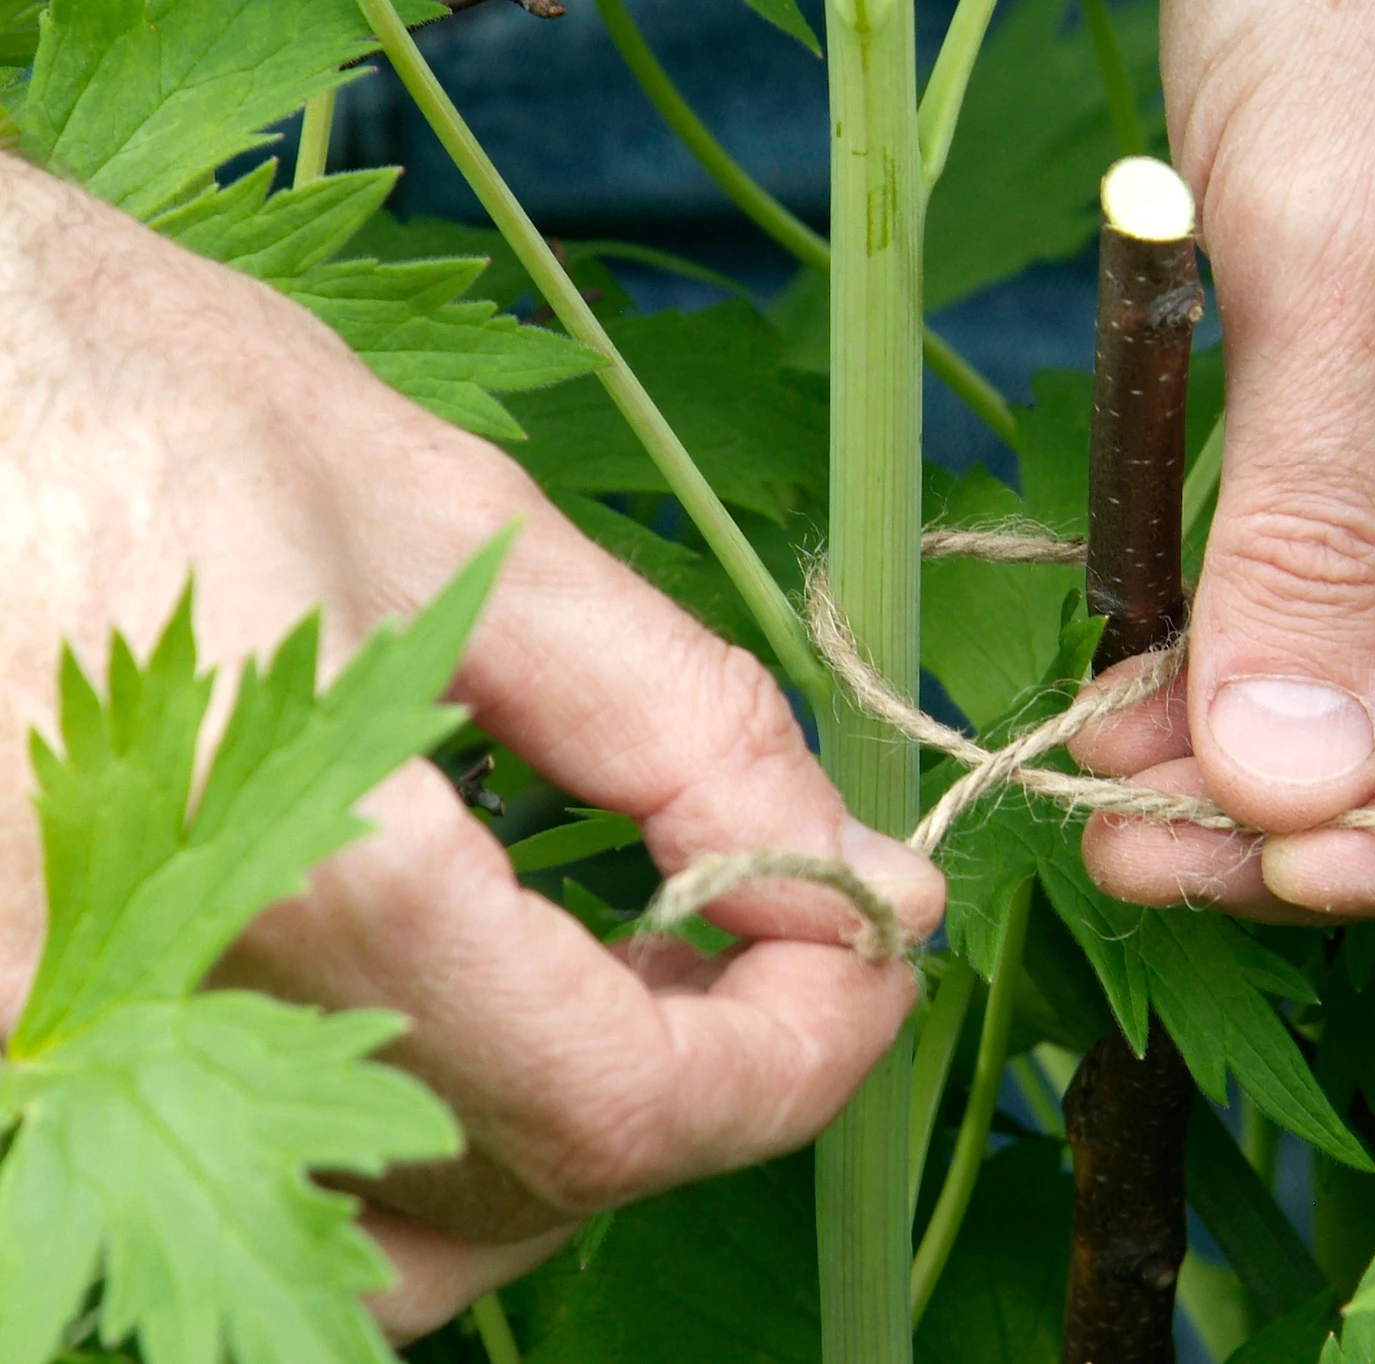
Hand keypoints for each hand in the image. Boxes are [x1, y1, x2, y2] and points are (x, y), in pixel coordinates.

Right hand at [0, 158, 942, 1336]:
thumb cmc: (120, 392)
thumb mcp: (450, 525)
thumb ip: (679, 730)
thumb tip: (857, 880)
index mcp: (278, 873)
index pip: (614, 1108)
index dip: (795, 1058)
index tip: (872, 956)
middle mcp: (132, 1029)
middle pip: (501, 1202)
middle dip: (684, 1089)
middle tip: (757, 939)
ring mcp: (38, 1069)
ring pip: (365, 1263)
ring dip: (534, 1145)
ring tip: (608, 973)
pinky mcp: (7, 1053)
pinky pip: (234, 1201)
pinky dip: (381, 1151)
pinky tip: (438, 1006)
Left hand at [1073, 2, 1374, 930]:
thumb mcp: (1349, 242)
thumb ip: (1327, 519)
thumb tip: (1290, 782)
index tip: (1314, 868)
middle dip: (1338, 827)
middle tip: (1149, 857)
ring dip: (1262, 770)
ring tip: (1108, 795)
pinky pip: (1333, 605)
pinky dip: (1233, 670)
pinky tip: (1126, 705)